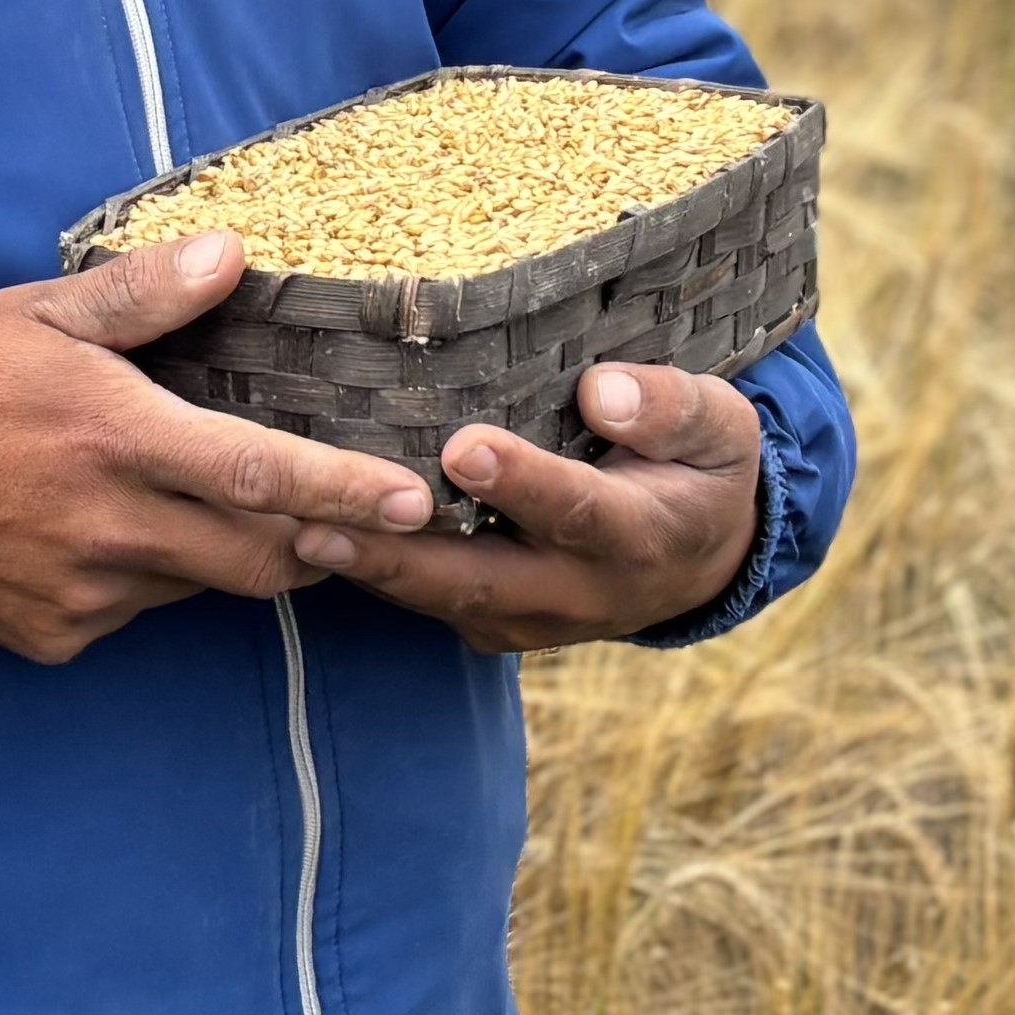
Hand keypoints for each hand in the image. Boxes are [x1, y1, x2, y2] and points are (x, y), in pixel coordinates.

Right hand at [0, 232, 436, 663]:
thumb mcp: (43, 313)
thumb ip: (144, 293)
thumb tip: (233, 253)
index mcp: (120, 438)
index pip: (261, 473)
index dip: (345, 492)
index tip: (413, 501)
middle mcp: (115, 526)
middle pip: (259, 557)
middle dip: (318, 543)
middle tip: (349, 520)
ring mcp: (88, 591)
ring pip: (200, 585)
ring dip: (224, 552)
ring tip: (199, 505)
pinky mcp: (60, 633)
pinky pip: (135, 611)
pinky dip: (148, 578)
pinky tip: (107, 536)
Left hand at [289, 363, 762, 653]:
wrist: (699, 557)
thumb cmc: (699, 466)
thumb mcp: (718, 425)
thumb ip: (669, 407)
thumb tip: (601, 392)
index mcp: (638, 536)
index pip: (577, 510)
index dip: (522, 482)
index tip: (465, 446)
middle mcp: (578, 591)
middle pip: (481, 577)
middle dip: (401, 553)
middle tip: (326, 521)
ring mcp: (529, 618)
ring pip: (441, 599)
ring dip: (369, 572)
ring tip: (295, 532)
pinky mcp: (491, 622)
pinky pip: (427, 602)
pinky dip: (373, 574)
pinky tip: (311, 535)